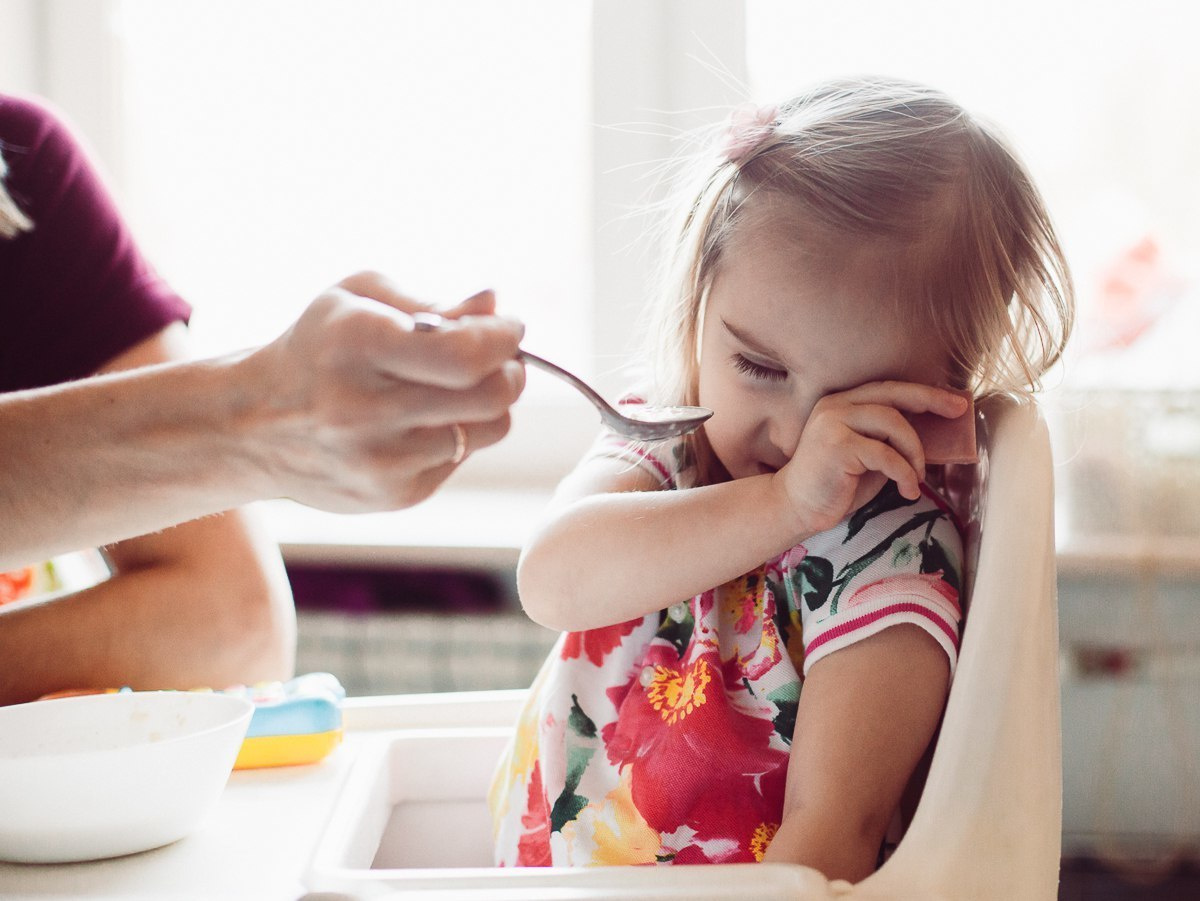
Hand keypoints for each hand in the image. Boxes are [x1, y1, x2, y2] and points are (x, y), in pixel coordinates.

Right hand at [241, 271, 525, 511]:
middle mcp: (366, 408)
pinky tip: (419, 421)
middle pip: (491, 395)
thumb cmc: (319, 347)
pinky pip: (462, 457)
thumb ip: (431, 301)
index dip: (503, 338)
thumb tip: (494, 302)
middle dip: (511, 369)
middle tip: (500, 357)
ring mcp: (381, 460)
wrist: (252, 426)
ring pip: (489, 429)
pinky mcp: (394, 496)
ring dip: (489, 403)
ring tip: (457, 387)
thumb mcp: (359, 300)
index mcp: (357, 344)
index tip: (508, 326)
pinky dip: (457, 434)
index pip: (465, 354)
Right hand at [773, 382, 968, 535]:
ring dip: (915, 452)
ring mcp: (833, 423)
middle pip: (892, 396)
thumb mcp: (869, 456)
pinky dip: (905, 473)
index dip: (923, 393)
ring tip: (918, 476)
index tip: (954, 402)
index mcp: (842, 403)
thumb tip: (933, 432)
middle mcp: (835, 406)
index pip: (888, 389)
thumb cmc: (836, 484)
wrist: (796, 508)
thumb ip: (889, 439)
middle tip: (958, 413)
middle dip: (930, 401)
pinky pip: (886, 454)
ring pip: (892, 423)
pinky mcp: (836, 446)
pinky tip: (908, 490)